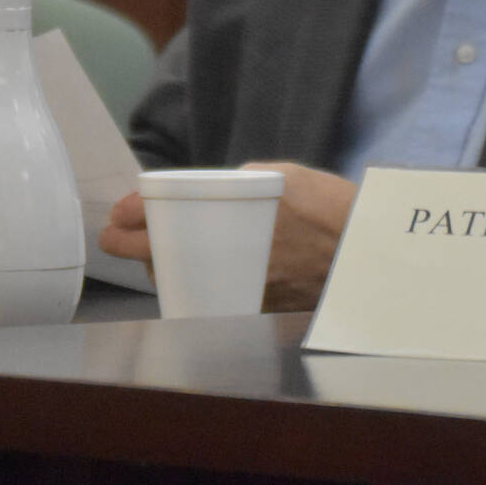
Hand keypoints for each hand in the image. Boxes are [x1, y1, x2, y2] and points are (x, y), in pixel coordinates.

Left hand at [97, 163, 357, 312]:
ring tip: (155, 251)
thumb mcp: (279, 177)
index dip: (129, 219)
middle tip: (122, 234)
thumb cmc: (326, 207)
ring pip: (181, 285)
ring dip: (162, 268)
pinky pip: (210, 297)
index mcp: (227, 220)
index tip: (120, 215)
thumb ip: (240, 185)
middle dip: (134, 247)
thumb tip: (214, 192)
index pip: (157, 223)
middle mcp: (226, 260)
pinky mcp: (253, 307)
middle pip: (158, 262)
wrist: (365, 250)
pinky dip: (196, 283)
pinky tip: (196, 272)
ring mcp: (237, 289)